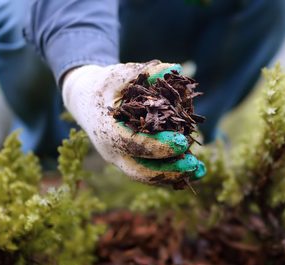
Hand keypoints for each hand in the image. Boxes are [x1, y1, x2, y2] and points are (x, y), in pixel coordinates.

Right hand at [62, 60, 205, 184]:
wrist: (84, 101)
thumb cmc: (103, 86)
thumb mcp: (118, 75)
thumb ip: (143, 73)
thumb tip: (175, 68)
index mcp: (107, 131)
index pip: (133, 144)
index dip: (158, 146)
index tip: (183, 142)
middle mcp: (112, 151)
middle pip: (140, 171)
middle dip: (168, 171)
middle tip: (194, 164)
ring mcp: (119, 160)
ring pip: (146, 176)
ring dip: (173, 176)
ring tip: (200, 171)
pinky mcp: (128, 161)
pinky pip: (149, 172)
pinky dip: (170, 174)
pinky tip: (192, 171)